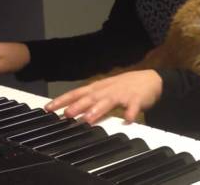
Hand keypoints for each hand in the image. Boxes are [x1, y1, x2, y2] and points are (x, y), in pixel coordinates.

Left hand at [45, 70, 162, 123]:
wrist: (150, 80)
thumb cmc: (124, 86)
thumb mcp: (104, 89)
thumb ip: (89, 99)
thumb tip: (69, 109)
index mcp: (98, 88)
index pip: (77, 93)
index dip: (63, 100)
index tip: (48, 108)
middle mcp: (107, 90)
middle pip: (91, 98)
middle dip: (78, 106)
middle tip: (66, 114)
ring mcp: (122, 94)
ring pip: (109, 101)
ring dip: (98, 109)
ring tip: (89, 118)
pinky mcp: (137, 99)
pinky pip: (134, 106)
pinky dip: (131, 112)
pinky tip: (128, 119)